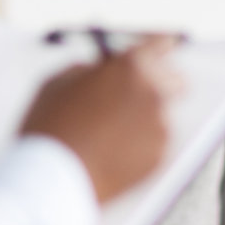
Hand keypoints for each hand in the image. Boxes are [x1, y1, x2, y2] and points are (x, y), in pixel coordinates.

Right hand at [19, 35, 180, 204]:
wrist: (52, 180)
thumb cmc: (49, 127)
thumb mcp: (58, 82)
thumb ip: (88, 68)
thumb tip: (103, 68)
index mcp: (129, 66)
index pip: (159, 44)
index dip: (158, 45)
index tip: (162, 48)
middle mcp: (152, 92)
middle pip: (175, 80)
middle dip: (160, 84)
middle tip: (139, 94)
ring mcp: (159, 126)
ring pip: (161, 115)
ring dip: (144, 118)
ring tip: (109, 135)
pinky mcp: (159, 156)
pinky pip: (154, 143)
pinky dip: (140, 145)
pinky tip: (112, 153)